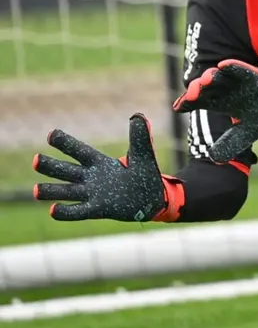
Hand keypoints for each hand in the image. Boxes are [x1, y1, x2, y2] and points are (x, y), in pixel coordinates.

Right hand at [33, 113, 166, 221]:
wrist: (151, 199)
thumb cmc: (143, 174)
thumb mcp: (142, 154)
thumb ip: (139, 137)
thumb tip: (138, 116)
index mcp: (99, 162)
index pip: (80, 151)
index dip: (66, 143)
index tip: (51, 134)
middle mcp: (91, 177)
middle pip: (66, 170)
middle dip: (51, 166)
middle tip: (36, 160)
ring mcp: (92, 194)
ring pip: (67, 191)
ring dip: (52, 190)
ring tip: (36, 190)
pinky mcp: (98, 210)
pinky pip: (78, 212)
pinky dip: (65, 211)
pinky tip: (53, 210)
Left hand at [172, 60, 257, 162]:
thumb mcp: (242, 135)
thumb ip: (228, 144)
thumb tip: (213, 158)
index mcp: (218, 103)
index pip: (198, 101)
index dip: (187, 103)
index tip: (179, 107)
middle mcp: (223, 90)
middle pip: (204, 87)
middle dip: (196, 90)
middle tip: (192, 96)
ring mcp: (235, 81)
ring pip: (218, 76)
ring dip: (210, 77)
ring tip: (206, 80)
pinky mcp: (251, 75)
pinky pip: (239, 68)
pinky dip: (232, 66)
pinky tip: (224, 66)